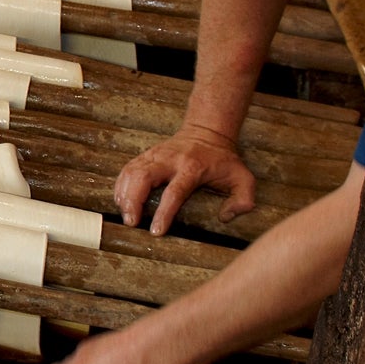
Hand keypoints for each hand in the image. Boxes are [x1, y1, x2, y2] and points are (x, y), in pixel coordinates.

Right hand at [113, 123, 256, 234]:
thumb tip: (225, 217)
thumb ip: (242, 200)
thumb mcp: (243, 178)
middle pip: (144, 177)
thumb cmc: (223, 160)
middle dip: (134, 201)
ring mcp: (155, 155)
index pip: (174, 192)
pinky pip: (128, 170)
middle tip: (131, 222)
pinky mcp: (146, 155)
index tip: (156, 231)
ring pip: (132, 172)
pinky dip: (121, 185)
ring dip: (124, 194)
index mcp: (192, 168)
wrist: (207, 132)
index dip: (164, 212)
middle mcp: (169, 160)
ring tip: (125, 214)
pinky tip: (121, 200)